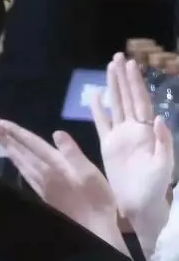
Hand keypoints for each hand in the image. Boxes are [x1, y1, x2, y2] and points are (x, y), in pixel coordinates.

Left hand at [0, 118, 126, 250]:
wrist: (92, 228)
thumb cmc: (96, 199)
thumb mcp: (90, 172)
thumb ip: (72, 152)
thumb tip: (57, 133)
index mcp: (54, 165)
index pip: (30, 142)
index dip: (14, 130)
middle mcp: (42, 173)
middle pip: (20, 151)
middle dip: (5, 136)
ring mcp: (40, 184)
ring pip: (19, 161)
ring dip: (7, 147)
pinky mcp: (42, 193)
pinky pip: (23, 172)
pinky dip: (15, 161)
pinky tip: (14, 159)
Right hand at [90, 53, 172, 224]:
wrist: (140, 203)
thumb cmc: (156, 186)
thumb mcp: (165, 164)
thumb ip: (163, 142)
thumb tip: (159, 118)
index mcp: (147, 131)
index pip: (140, 102)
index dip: (136, 84)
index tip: (131, 65)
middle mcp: (133, 129)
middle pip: (126, 98)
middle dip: (123, 78)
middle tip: (118, 57)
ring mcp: (120, 136)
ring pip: (115, 106)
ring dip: (112, 88)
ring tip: (108, 69)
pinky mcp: (108, 145)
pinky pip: (102, 123)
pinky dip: (98, 110)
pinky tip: (96, 96)